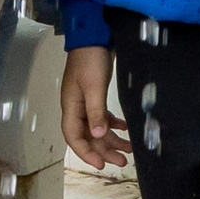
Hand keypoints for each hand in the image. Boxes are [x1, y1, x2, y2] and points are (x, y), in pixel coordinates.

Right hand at [61, 42, 128, 171]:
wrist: (93, 34)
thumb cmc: (90, 59)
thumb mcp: (94, 86)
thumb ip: (95, 111)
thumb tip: (97, 135)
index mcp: (71, 107)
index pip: (74, 137)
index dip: (86, 153)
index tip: (102, 164)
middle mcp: (76, 107)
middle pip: (88, 136)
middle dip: (104, 150)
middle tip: (122, 162)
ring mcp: (85, 101)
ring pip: (97, 128)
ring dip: (112, 139)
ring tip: (128, 150)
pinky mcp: (95, 94)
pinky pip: (102, 116)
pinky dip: (113, 123)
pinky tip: (125, 128)